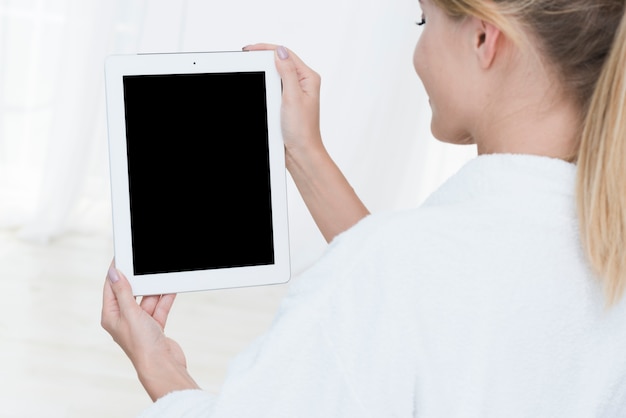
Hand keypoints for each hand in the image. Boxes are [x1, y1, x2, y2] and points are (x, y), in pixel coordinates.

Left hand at [101, 260, 198, 400]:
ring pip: (147, 299)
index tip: (122, 258)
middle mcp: (124, 319)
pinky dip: (165, 299)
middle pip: (131, 292)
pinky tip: (170, 289)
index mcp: (111, 316)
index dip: (116, 272)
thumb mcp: (130, 312)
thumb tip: (114, 273)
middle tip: (144, 266)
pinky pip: (159, 307)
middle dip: (140, 281)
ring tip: (161, 277)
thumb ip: (123, 292)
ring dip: (155, 291)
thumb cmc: (142, 345)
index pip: (110, 288)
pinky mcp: (155, 326)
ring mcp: (140, 323)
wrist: (163, 365)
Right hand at [243, 44, 322, 166]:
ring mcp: (294, 93)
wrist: (301, 153)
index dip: (267, 49)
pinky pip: (273, 89)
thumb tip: (280, 51)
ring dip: (263, 73)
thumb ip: (287, 72)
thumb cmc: (302, 130)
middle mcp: (303, 84)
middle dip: (263, 59)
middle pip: (280, 63)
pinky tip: (257, 86)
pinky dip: (264, 86)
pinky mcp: (286, 103)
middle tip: (246, 57)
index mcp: (309, 78)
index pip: (286, 55)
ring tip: (250, 71)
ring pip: (275, 76)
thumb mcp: (293, 97)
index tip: (250, 50)